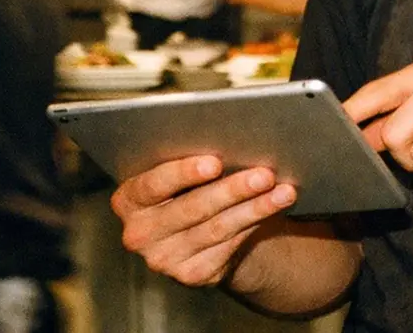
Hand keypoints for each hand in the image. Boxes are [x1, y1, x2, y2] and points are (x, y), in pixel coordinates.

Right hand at [110, 155, 296, 286]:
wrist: (199, 231)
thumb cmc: (188, 187)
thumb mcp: (177, 174)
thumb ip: (187, 160)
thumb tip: (228, 138)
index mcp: (128, 199)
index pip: (152, 185)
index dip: (183, 173)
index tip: (215, 163)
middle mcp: (139, 233)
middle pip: (191, 208)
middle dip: (232, 189)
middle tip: (264, 174)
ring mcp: (164, 258)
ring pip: (217, 228)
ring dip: (255, 207)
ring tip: (284, 191)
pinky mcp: (191, 274)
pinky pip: (228, 245)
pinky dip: (255, 223)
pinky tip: (275, 208)